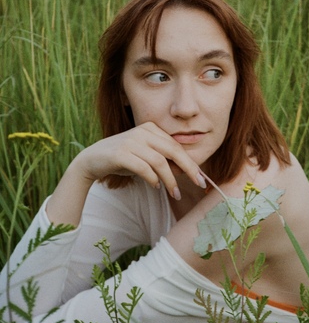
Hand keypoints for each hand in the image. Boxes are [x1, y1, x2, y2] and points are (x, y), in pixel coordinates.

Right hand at [73, 122, 204, 198]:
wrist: (92, 160)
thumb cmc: (124, 159)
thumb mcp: (146, 157)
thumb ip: (164, 160)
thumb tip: (188, 171)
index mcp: (151, 128)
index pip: (177, 146)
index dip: (191, 162)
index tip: (201, 178)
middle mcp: (142, 131)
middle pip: (173, 150)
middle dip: (189, 169)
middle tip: (199, 184)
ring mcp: (131, 141)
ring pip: (160, 161)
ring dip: (170, 180)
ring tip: (175, 193)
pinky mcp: (120, 153)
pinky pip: (144, 168)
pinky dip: (153, 179)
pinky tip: (156, 186)